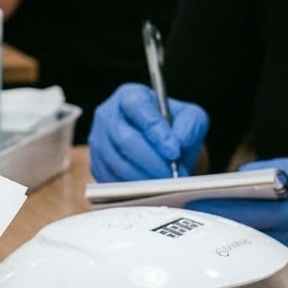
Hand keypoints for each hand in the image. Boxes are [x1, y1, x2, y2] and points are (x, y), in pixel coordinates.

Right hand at [89, 83, 208, 181]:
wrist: (160, 145)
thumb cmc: (172, 127)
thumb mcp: (190, 118)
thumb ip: (191, 125)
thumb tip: (180, 141)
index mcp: (130, 96)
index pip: (139, 110)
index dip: (156, 132)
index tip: (174, 151)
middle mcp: (108, 115)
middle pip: (124, 139)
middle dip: (151, 161)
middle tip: (172, 176)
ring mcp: (98, 142)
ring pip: (117, 163)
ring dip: (144, 179)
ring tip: (165, 185)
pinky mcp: (96, 165)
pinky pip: (111, 181)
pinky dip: (132, 190)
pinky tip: (151, 191)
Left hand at [186, 157, 287, 287]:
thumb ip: (280, 171)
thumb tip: (242, 176)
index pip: (252, 212)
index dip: (219, 207)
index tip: (193, 200)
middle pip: (244, 234)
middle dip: (216, 222)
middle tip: (187, 212)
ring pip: (250, 252)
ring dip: (228, 237)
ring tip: (202, 223)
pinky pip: (265, 263)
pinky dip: (247, 250)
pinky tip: (230, 239)